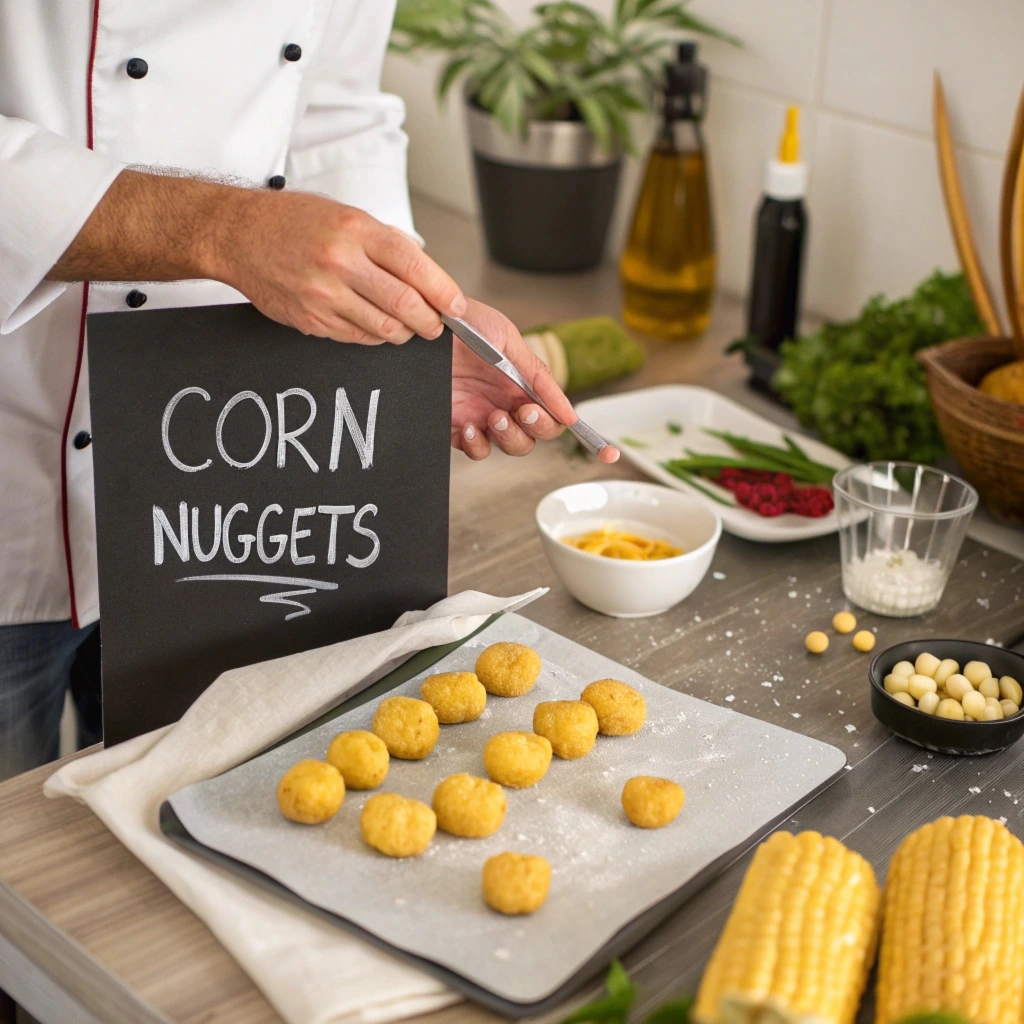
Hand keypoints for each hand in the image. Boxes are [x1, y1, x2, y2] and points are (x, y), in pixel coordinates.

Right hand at [213, 190, 465, 343]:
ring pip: (384, 328)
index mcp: (355, 229)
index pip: (415, 266)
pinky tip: (376, 326)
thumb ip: (386, 245)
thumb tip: (427, 277)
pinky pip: (357, 337)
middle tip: (435, 324)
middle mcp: (340, 261)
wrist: (238, 234)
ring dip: (404, 333)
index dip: (443, 292)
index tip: (457, 306)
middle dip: (430, 321)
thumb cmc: (294, 222)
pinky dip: (375, 337)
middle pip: (405, 304)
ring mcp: (323, 293)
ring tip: (407, 326)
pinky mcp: (311, 318)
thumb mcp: (346, 216)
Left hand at [451, 299, 618, 462]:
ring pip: (514, 447)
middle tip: (523, 411)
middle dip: (538, 428)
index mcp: (526, 383)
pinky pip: (478, 451)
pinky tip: (470, 427)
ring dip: (510, 437)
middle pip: (540, 435)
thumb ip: (539, 375)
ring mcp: (483, 416)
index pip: (560, 415)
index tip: (608, 453)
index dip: (587, 436)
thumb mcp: (507, 339)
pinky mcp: (456, 427)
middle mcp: (507, 402)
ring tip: (494, 417)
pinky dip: (478, 445)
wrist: (421, 325)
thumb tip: (568, 412)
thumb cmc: (463, 324)